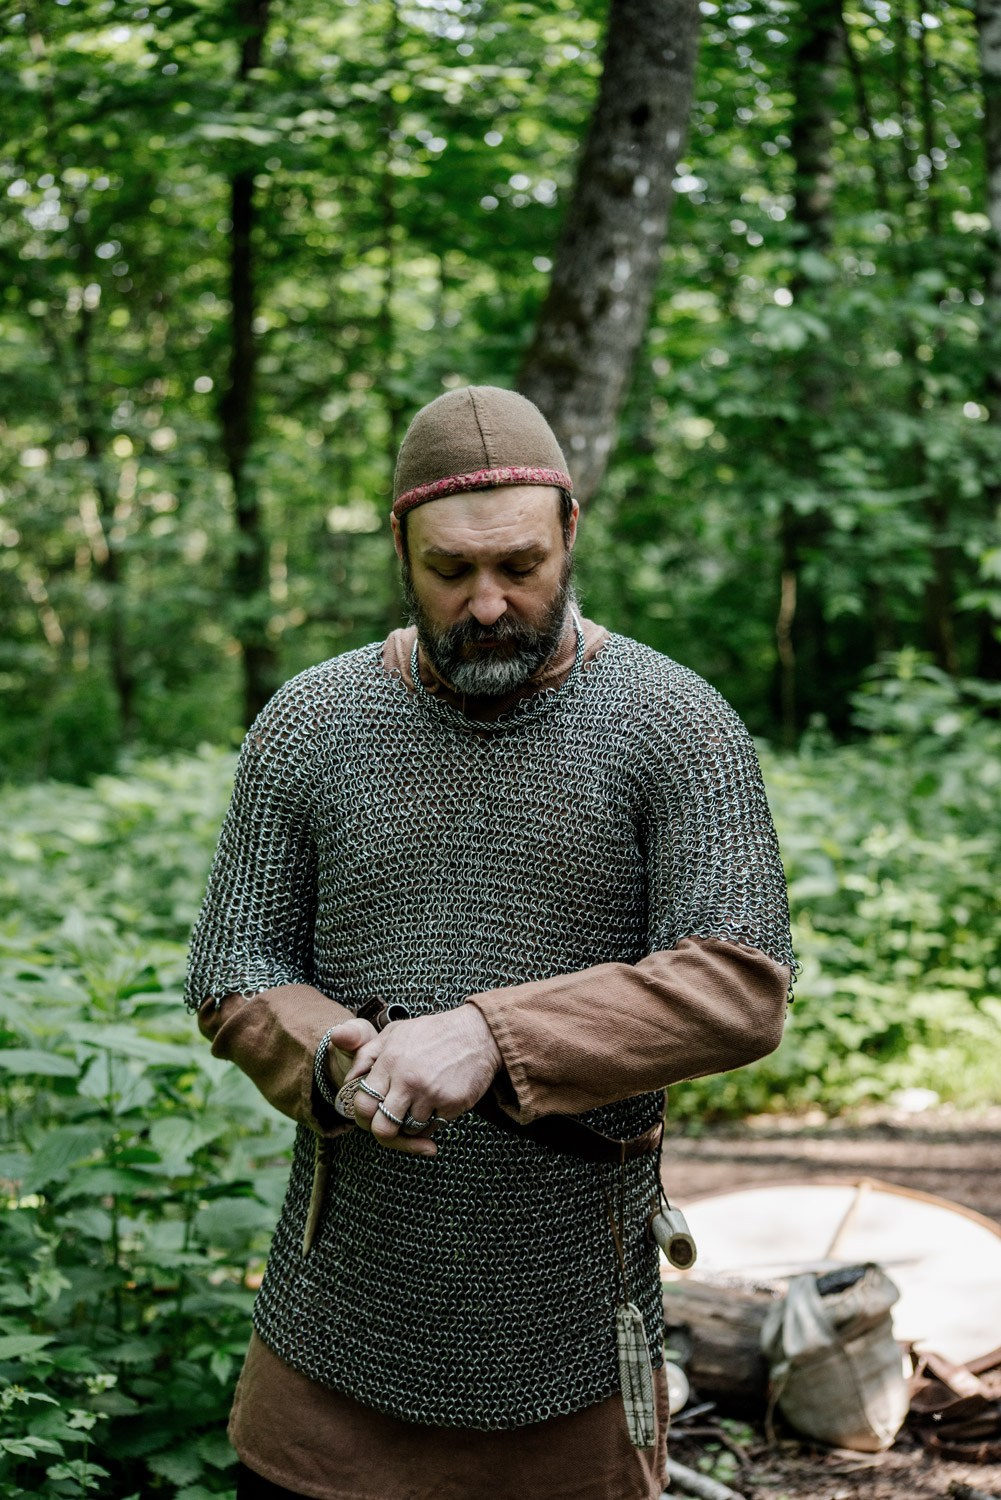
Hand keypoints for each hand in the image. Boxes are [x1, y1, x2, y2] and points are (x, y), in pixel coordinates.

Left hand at [328, 1006, 501, 1157]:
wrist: (478, 1033)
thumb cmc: (433, 1033)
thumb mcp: (395, 1033)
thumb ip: (366, 1054)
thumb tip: (348, 1080)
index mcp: (389, 1061)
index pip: (361, 1104)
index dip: (362, 1116)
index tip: (371, 1115)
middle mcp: (407, 1079)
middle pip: (381, 1128)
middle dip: (384, 1132)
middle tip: (392, 1125)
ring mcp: (430, 1093)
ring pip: (408, 1131)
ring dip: (411, 1125)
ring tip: (419, 1105)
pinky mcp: (451, 1104)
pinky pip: (432, 1129)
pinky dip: (431, 1123)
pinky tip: (437, 1104)